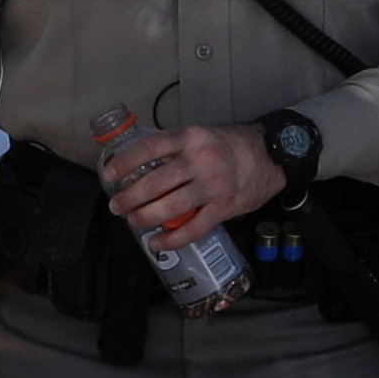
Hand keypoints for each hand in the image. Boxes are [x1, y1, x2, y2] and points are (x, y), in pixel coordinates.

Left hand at [99, 118, 274, 245]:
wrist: (268, 156)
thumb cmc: (228, 146)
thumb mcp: (199, 135)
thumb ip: (173, 147)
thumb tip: (139, 163)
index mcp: (190, 138)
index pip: (150, 148)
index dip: (126, 162)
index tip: (110, 174)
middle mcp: (200, 161)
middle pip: (155, 182)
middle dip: (130, 197)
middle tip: (117, 205)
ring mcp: (213, 186)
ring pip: (170, 207)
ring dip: (145, 217)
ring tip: (133, 220)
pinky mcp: (223, 207)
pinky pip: (193, 229)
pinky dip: (172, 239)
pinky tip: (158, 242)